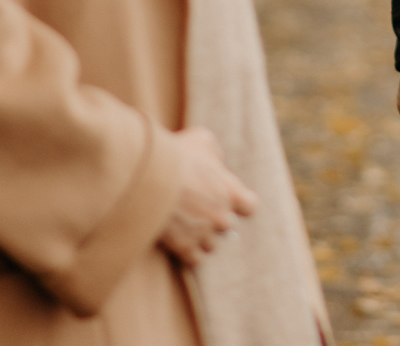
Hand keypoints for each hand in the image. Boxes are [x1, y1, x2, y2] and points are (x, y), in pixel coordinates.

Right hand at [158, 126, 256, 264]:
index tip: (227, 201)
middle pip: (227, 228)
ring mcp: (204, 235)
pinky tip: (179, 242)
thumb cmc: (176, 154)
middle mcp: (222, 216)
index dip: (239, 205)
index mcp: (231, 192)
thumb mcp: (202, 140)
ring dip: (201, 238)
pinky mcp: (185, 248)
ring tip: (186, 227)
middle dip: (214, 221)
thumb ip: (214, 154)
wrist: (149, 177)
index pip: (250, 207)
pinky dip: (188, 252)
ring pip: (211, 245)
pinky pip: (195, 259)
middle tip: (197, 212)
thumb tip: (215, 163)